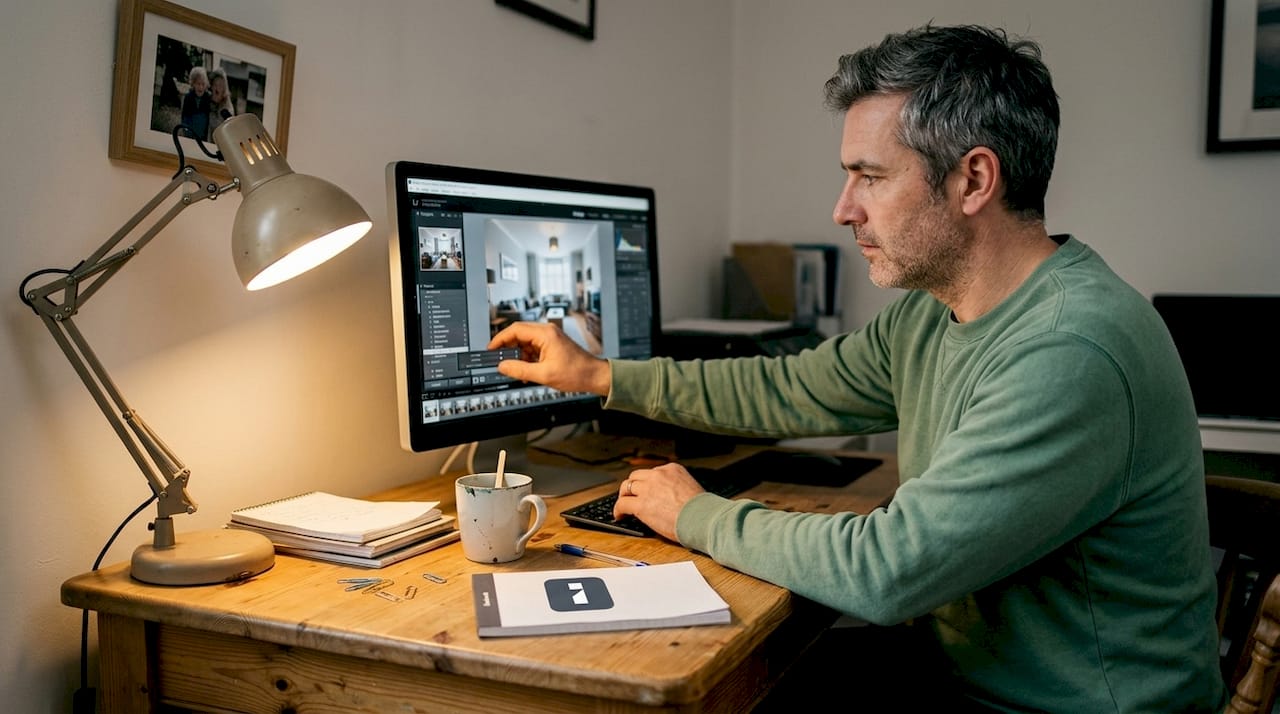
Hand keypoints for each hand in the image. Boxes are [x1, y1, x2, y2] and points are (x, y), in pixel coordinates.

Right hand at [487, 321, 610, 394]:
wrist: (594, 376)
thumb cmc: (577, 372)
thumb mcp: (544, 375)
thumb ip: (520, 370)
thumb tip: (503, 367)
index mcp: (545, 334)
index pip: (515, 330)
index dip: (500, 339)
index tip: (491, 349)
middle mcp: (547, 332)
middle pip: (518, 334)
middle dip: (508, 349)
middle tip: (500, 361)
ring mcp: (550, 338)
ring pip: (525, 342)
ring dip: (519, 356)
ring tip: (517, 370)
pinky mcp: (552, 345)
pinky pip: (533, 348)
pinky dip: (527, 358)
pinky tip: (527, 371)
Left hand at [612, 463, 705, 540]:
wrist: (703, 518)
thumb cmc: (702, 509)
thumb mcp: (691, 488)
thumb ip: (677, 488)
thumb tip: (669, 498)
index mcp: (672, 469)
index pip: (652, 472)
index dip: (646, 483)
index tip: (645, 490)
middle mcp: (658, 475)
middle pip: (636, 476)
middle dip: (632, 486)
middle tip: (630, 496)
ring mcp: (648, 488)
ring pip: (626, 487)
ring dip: (623, 496)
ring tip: (622, 505)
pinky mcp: (641, 504)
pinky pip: (622, 504)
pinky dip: (618, 510)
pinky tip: (619, 516)